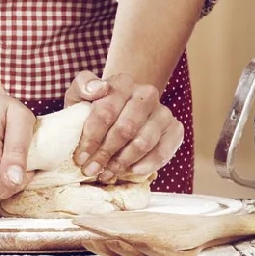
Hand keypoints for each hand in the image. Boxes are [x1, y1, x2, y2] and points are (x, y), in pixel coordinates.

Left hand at [64, 70, 183, 182]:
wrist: (121, 112)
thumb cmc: (96, 107)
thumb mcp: (80, 95)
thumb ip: (82, 85)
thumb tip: (99, 89)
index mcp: (123, 83)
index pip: (106, 112)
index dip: (91, 138)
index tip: (81, 157)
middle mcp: (146, 94)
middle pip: (126, 129)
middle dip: (105, 153)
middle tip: (92, 169)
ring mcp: (163, 111)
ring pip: (144, 142)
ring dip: (123, 162)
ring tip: (108, 172)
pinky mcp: (175, 128)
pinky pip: (164, 150)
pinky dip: (148, 164)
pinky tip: (133, 170)